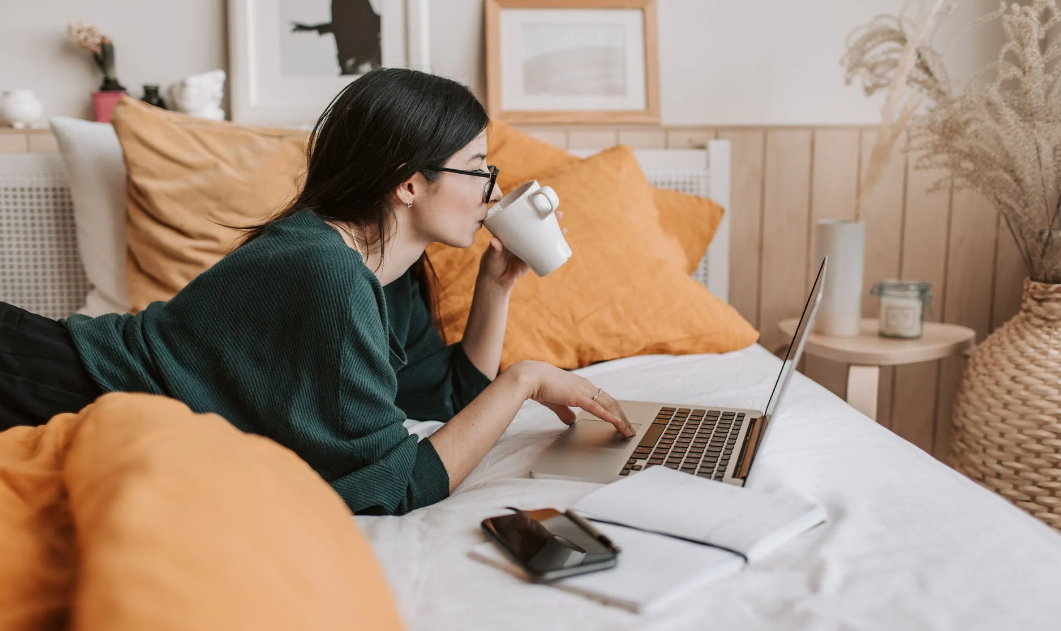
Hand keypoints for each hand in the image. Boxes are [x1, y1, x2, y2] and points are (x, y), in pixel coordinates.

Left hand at [477, 211, 565, 291]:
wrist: (496, 281)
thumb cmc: (490, 264)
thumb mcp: (491, 255)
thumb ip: (494, 249)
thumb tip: (496, 241)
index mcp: (512, 232)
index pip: (524, 217)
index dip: (533, 210)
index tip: (542, 204)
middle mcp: (522, 237)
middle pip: (537, 225)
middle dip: (549, 219)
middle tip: (558, 214)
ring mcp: (529, 247)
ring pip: (543, 237)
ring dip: (554, 232)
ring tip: (564, 229)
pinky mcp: (533, 258)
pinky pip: (545, 251)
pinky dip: (554, 247)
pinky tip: (562, 244)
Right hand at [509, 360, 634, 436]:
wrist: (531, 377)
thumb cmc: (541, 386)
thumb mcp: (556, 402)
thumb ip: (565, 411)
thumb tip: (572, 421)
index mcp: (582, 386)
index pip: (604, 399)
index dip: (615, 411)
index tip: (622, 422)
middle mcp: (587, 386)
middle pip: (612, 403)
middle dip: (623, 417)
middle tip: (630, 430)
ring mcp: (584, 391)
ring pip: (609, 406)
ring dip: (620, 419)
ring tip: (628, 431)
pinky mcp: (578, 396)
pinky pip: (597, 408)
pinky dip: (609, 416)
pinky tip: (617, 424)